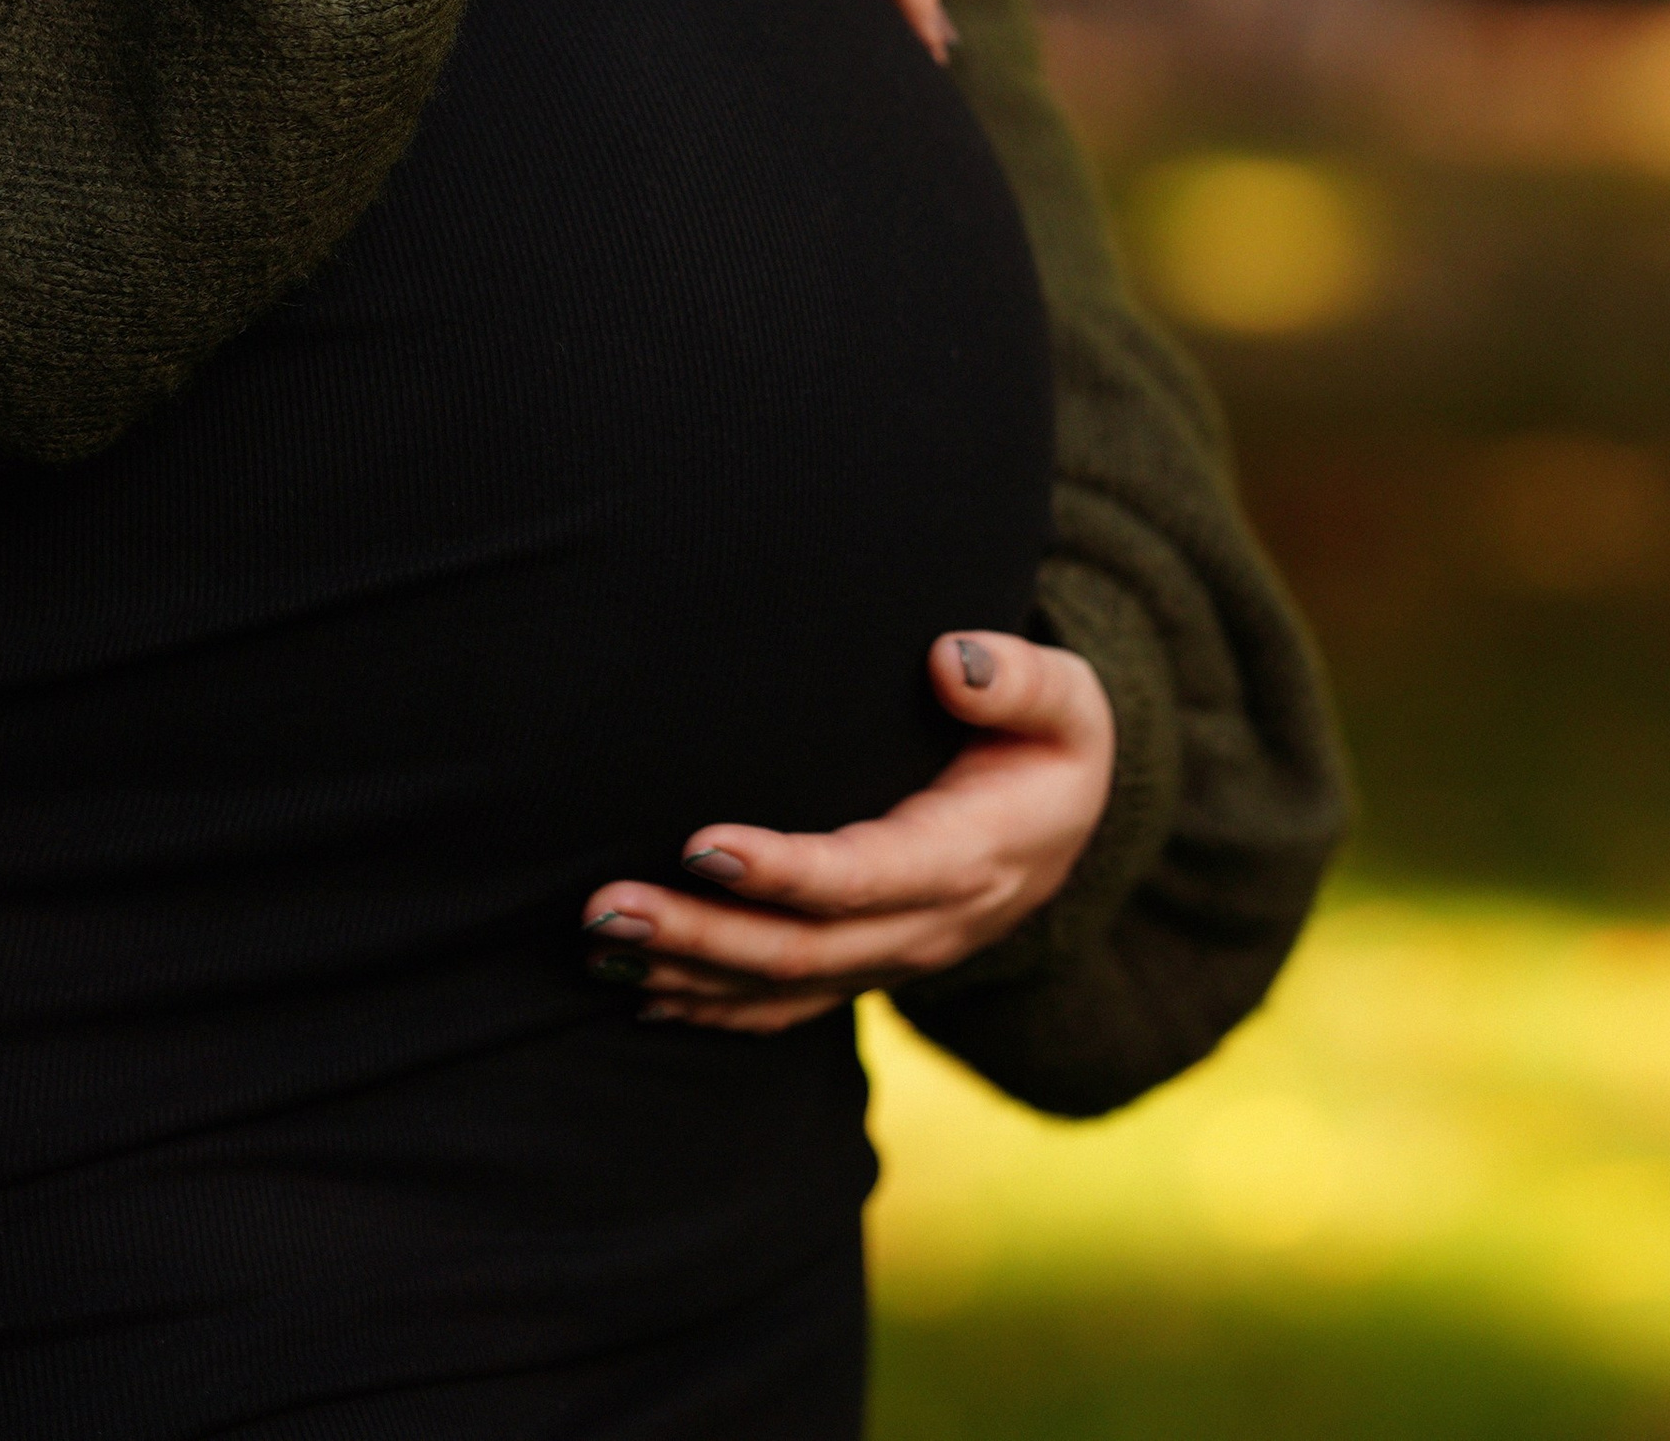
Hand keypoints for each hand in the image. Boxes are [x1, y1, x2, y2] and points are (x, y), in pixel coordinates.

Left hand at [578, 631, 1115, 1032]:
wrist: (1073, 828)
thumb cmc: (1054, 746)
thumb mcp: (1067, 703)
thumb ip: (1017, 681)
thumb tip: (947, 661)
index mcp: (970, 860)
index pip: (863, 878)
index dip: (782, 872)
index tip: (700, 842)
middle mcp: (927, 927)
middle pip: (799, 951)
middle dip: (697, 933)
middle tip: (604, 904)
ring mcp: (892, 960)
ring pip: (778, 989)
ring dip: (683, 972)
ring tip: (596, 941)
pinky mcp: (865, 969)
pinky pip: (782, 1008)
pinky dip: (708, 1008)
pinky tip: (641, 989)